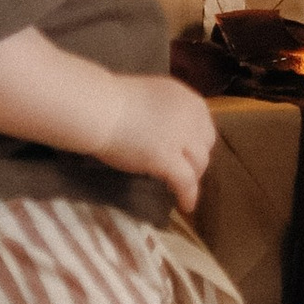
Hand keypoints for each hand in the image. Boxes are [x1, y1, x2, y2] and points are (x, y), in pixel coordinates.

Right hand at [93, 71, 217, 211]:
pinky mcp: (168, 158)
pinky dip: (188, 194)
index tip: (188, 153)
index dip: (197, 142)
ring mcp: (181, 137)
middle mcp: (190, 115)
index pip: (204, 125)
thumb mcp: (152, 98)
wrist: (99, 108)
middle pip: (205, 145)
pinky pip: (186, 181)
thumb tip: (168, 132)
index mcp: (186, 98)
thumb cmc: (113, 101)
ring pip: (199, 164)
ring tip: (182, 189)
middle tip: (184, 171)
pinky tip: (186, 205)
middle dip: (196, 159)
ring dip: (192, 177)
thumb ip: (166, 114)